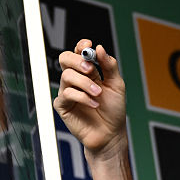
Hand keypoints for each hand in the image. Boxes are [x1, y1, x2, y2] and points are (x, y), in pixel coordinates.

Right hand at [53, 39, 126, 159]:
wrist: (111, 134)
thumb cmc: (113, 110)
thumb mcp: (117, 84)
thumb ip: (109, 66)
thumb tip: (99, 48)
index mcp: (88, 71)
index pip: (78, 52)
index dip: (81, 46)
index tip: (88, 45)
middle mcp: (76, 79)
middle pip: (65, 59)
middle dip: (77, 61)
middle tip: (91, 69)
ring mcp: (68, 92)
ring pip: (67, 76)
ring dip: (85, 83)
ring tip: (98, 94)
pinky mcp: (63, 106)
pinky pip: (66, 94)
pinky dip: (82, 97)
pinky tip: (94, 103)